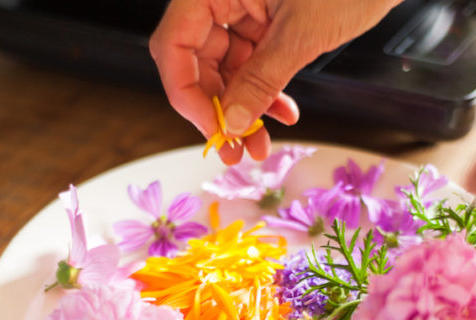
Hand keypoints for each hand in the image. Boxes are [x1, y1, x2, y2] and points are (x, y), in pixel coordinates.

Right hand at [149, 0, 398, 163]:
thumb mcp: (301, 33)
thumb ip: (260, 79)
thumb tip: (232, 123)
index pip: (174, 44)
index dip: (187, 93)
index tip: (213, 129)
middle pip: (197, 62)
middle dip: (219, 110)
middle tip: (235, 150)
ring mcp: (244, 8)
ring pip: (227, 68)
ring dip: (243, 110)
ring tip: (259, 145)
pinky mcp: (267, 20)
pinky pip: (253, 63)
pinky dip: (265, 91)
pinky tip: (282, 114)